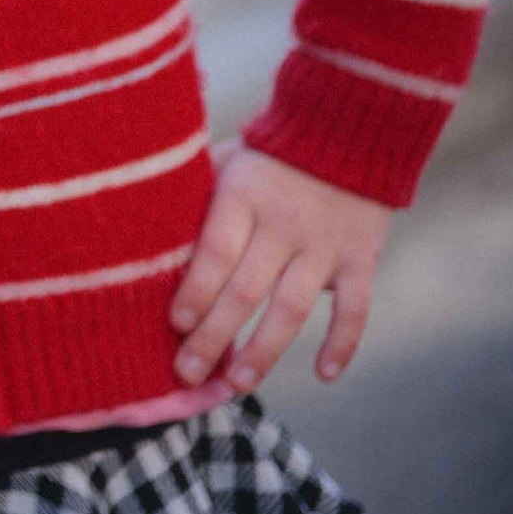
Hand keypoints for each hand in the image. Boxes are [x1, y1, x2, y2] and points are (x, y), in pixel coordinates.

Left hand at [168, 145, 392, 392]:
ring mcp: (324, 245)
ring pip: (294, 309)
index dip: (195, 291)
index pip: (215, 252)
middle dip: (214, 336)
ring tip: (239, 383)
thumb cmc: (268, 155)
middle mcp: (284, 225)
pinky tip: (324, 375)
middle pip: (246, 290)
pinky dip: (343, 344)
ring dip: (265, 350)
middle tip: (188, 373)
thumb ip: (197, 200)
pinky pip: (355, 309)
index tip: (174, 325)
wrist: (348, 130)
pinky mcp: (361, 259)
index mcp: (243, 197)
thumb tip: (151, 242)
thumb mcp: (224, 163)